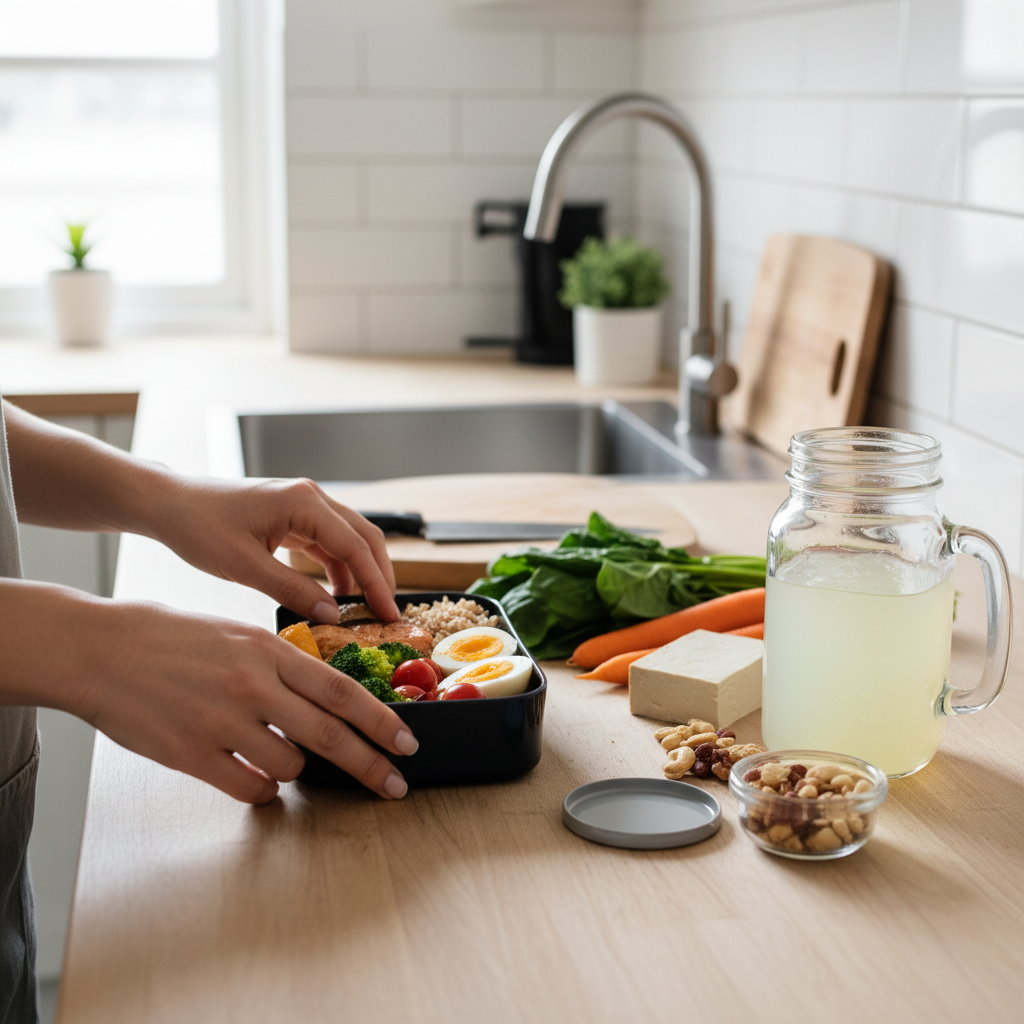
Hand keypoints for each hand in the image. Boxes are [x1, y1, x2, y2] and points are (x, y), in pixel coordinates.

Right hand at [58, 595, 417, 802]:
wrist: (98, 649)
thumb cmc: (167, 636)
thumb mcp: (235, 634)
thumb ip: (279, 665)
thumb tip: (320, 697)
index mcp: (267, 650)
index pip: (340, 690)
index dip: (380, 720)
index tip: (407, 741)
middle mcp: (252, 685)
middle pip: (329, 733)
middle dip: (370, 763)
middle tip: (396, 784)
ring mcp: (221, 721)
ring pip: (289, 765)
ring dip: (296, 770)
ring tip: (279, 757)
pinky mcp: (191, 754)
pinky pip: (248, 787)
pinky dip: (261, 789)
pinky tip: (253, 777)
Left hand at [147, 476, 399, 623]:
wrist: (170, 504)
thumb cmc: (199, 527)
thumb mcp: (245, 566)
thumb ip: (291, 591)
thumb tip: (331, 616)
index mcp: (304, 502)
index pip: (356, 546)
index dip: (377, 583)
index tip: (389, 613)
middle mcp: (312, 498)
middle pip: (365, 537)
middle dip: (380, 576)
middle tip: (387, 614)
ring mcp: (305, 505)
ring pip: (351, 540)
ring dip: (362, 573)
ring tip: (365, 610)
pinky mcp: (296, 517)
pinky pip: (330, 544)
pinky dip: (339, 569)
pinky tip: (336, 596)